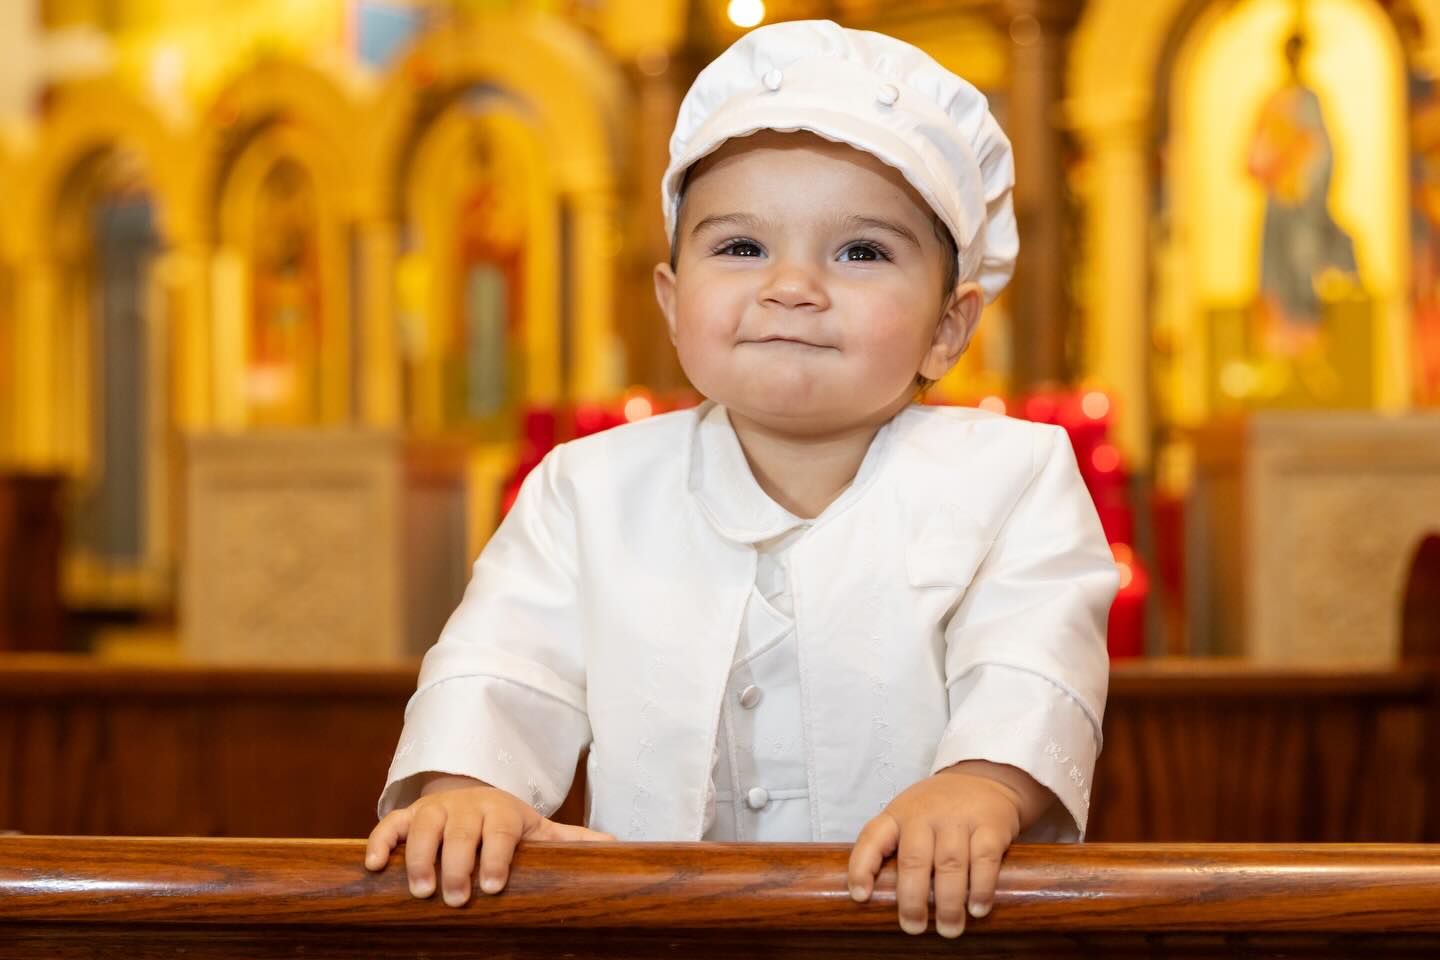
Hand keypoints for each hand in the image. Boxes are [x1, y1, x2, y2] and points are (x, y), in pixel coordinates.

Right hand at [364, 773, 613, 906]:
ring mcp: (434, 810)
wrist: (472, 797)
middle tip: (457, 897)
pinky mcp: (407, 817)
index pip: (501, 831)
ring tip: (419, 890)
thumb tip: (619, 848)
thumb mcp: (539, 831)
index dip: (497, 856)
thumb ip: (573, 842)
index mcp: (502, 812)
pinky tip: (373, 867)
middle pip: (460, 832)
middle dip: (457, 864)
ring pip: (423, 828)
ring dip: (419, 858)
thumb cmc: (508, 826)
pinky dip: (379, 842)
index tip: (493, 886)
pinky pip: (389, 825)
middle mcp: (467, 807)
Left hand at [847, 761, 1046, 937]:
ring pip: (949, 864)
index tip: (861, 896)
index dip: (862, 867)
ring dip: (948, 902)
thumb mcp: (908, 816)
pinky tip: (976, 908)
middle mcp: (925, 814)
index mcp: (898, 815)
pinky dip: (980, 888)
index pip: (872, 837)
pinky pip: (984, 859)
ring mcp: (958, 818)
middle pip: (914, 859)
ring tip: (948, 928)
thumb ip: (895, 847)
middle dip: (912, 899)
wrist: (984, 778)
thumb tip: (881, 899)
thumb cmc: (938, 809)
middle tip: (914, 927)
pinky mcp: (990, 824)